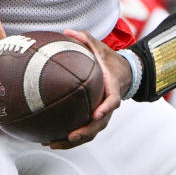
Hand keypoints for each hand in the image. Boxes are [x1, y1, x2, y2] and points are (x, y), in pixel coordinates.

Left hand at [47, 28, 127, 148]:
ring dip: (74, 141)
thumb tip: (67, 31)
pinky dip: (69, 138)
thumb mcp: (101, 47)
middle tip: (70, 136)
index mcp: (112, 89)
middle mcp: (109, 105)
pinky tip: (50, 140)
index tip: (96, 114)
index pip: (112, 101)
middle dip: (86, 132)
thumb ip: (86, 39)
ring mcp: (103, 114)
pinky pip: (84, 131)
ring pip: (91, 132)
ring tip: (52, 144)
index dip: (106, 108)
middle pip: (100, 124)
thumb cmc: (110, 60)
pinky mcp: (95, 118)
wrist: (125, 73)